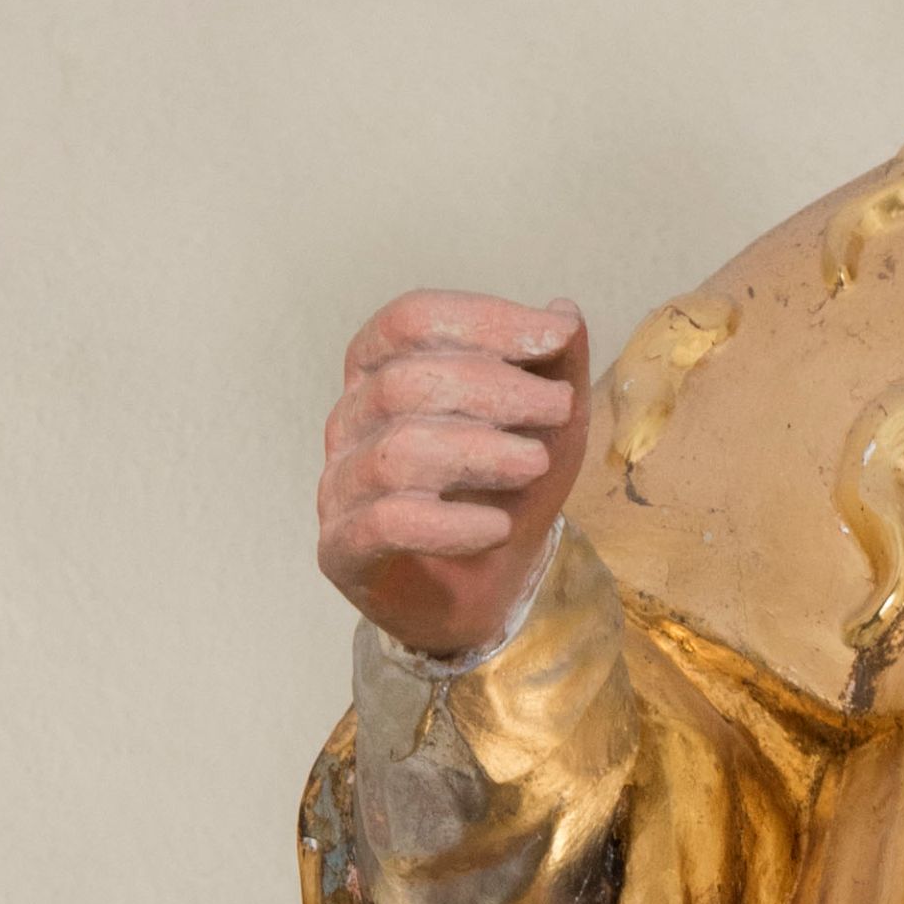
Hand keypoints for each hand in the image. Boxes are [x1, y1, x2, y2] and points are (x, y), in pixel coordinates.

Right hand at [317, 291, 590, 658]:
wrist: (491, 592)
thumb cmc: (506, 494)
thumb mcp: (548, 426)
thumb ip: (555, 367)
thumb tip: (564, 310)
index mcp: (381, 372)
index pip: (411, 321)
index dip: (483, 321)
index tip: (555, 337)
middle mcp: (349, 421)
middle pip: (404, 382)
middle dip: (492, 387)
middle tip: (558, 407)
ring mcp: (339, 487)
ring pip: (398, 451)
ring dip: (481, 452)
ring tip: (536, 464)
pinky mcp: (341, 551)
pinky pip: (388, 522)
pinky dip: (452, 523)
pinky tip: (497, 527)